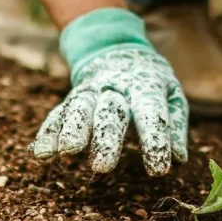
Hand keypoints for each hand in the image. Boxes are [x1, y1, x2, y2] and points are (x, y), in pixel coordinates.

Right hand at [31, 46, 187, 175]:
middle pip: (110, 112)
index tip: (159, 170)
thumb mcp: (171, 94)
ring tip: (66, 153)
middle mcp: (115, 88)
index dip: (155, 140)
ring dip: (71, 130)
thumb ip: (175, 125)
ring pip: (79, 109)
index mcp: (145, 86)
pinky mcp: (72, 99)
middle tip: (102, 167)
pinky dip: (48, 133)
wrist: (116, 50)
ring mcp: (90, 92)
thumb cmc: (150, 82)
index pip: (151, 112)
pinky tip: (42, 153)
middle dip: (105, 139)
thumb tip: (179, 159)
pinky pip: (58, 114)